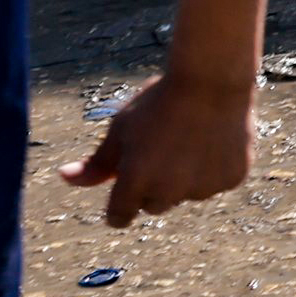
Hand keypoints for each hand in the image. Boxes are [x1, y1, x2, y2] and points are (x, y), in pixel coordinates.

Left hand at [62, 66, 257, 226]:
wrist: (212, 79)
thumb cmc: (159, 102)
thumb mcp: (121, 128)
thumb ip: (96, 163)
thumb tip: (64, 178)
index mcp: (135, 181)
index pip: (119, 217)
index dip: (120, 206)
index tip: (126, 190)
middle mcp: (168, 192)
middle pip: (153, 205)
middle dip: (153, 186)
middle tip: (161, 150)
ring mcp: (203, 188)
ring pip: (187, 194)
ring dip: (185, 178)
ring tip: (190, 138)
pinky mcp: (231, 180)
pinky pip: (217, 183)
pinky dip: (213, 168)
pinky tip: (213, 139)